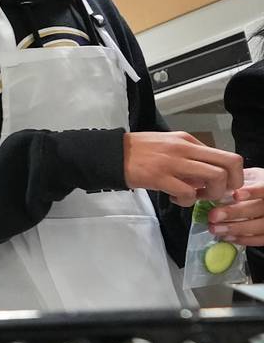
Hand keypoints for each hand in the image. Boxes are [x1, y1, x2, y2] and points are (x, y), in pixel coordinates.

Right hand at [123, 131, 242, 205]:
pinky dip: (187, 201)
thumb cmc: (139, 151)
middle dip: (231, 184)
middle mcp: (185, 148)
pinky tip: (175, 198)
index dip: (231, 175)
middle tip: (215, 194)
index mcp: (188, 140)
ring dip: (211, 194)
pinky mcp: (160, 177)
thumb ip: (189, 157)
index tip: (219, 185)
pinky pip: (188, 192)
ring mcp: (174, 162)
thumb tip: (205, 176)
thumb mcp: (169, 145)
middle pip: (230, 163)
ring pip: (215, 177)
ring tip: (195, 196)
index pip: (226, 155)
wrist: (111, 153)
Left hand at [208, 167, 263, 247]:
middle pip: (258, 209)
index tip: (235, 194)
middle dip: (235, 213)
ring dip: (235, 228)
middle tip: (213, 216)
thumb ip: (236, 181)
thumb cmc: (255, 185)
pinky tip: (226, 237)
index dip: (252, 192)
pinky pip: (259, 239)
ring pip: (259, 226)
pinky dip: (242, 239)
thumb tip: (212, 184)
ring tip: (214, 228)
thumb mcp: (249, 177)